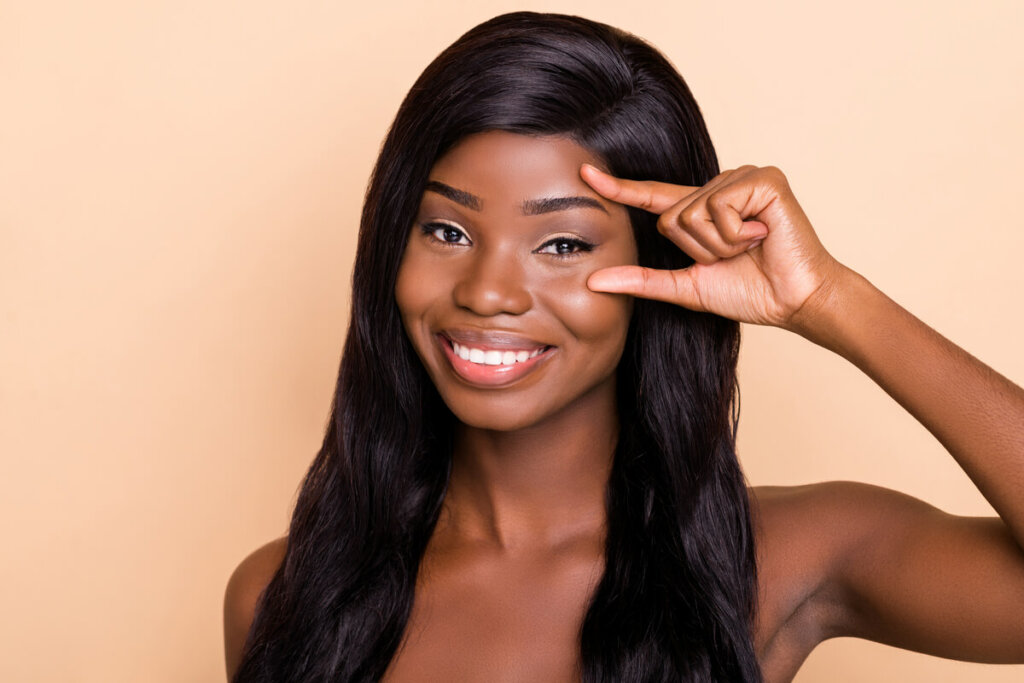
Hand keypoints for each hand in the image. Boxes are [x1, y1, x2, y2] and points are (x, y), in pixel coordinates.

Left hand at [581, 163, 844, 329]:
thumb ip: (642, 281)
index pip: (651, 196)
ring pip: (692, 213)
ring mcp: (740, 178)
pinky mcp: (762, 178)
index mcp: (701, 210)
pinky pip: (720, 206)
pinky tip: (761, 234)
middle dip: (698, 248)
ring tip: (750, 245)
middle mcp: (717, 188)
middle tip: (734, 255)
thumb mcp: (687, 287)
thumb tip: (594, 281)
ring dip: (719, 244)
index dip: (619, 188)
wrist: (794, 300)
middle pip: (670, 217)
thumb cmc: (750, 292)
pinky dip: (736, 233)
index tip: (584, 173)